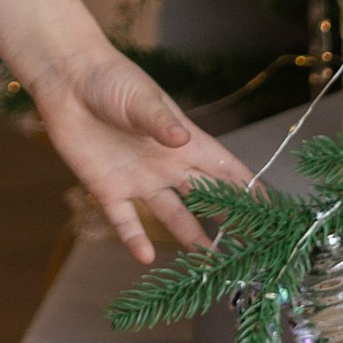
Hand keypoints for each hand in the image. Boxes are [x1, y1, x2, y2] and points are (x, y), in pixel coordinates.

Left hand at [24, 44, 249, 266]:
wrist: (68, 79)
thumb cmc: (112, 80)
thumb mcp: (141, 100)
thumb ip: (161, 123)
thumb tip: (183, 140)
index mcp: (184, 143)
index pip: (225, 170)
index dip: (250, 189)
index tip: (274, 211)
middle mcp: (167, 165)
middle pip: (206, 198)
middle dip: (229, 221)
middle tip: (251, 248)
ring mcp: (139, 179)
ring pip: (172, 216)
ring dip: (190, 237)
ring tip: (210, 262)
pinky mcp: (107, 188)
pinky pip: (125, 221)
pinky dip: (134, 239)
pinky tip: (146, 258)